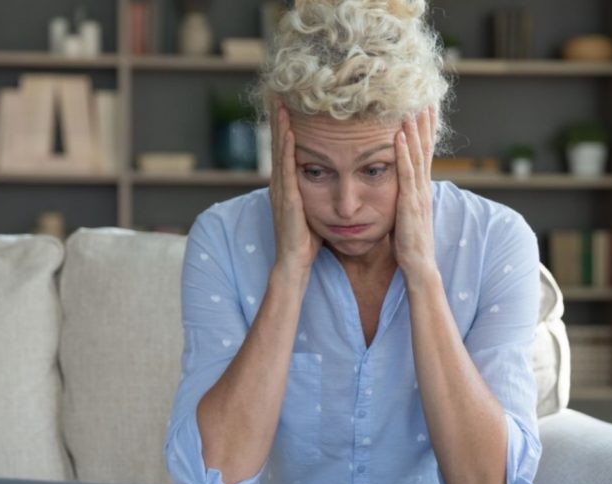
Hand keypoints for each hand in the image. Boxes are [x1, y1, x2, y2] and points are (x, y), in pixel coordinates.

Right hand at [268, 101, 320, 276]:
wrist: (295, 263)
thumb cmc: (307, 241)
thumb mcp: (314, 210)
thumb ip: (318, 193)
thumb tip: (332, 180)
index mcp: (288, 186)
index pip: (286, 150)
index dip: (285, 127)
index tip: (288, 104)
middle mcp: (280, 184)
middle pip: (278, 144)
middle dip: (278, 118)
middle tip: (279, 92)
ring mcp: (280, 190)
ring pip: (279, 150)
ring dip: (279, 125)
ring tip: (280, 101)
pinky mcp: (286, 198)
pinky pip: (286, 167)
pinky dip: (286, 146)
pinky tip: (288, 129)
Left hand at [392, 106, 438, 282]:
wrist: (419, 266)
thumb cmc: (409, 244)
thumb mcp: (406, 215)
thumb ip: (404, 198)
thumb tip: (397, 187)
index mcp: (421, 190)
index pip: (426, 154)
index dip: (427, 132)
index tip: (426, 110)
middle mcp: (423, 188)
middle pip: (426, 149)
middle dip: (425, 123)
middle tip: (425, 98)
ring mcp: (418, 194)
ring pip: (418, 156)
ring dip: (415, 131)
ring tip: (411, 108)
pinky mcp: (409, 203)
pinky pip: (406, 174)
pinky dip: (403, 153)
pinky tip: (400, 136)